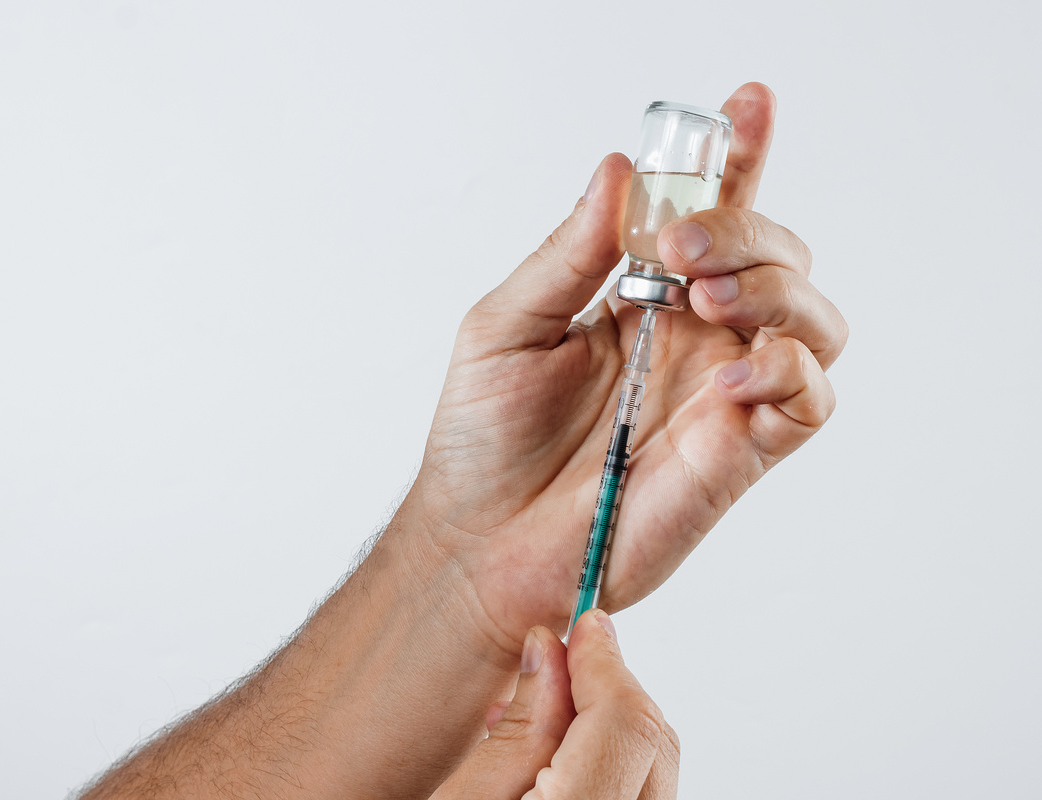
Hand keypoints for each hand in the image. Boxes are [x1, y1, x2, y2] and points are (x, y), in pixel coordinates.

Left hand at [398, 82, 847, 652]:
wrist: (480, 543)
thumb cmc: (483, 441)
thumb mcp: (507, 327)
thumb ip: (568, 255)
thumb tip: (620, 171)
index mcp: (641, 299)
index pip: (709, 215)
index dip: (737, 158)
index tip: (746, 104)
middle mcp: (693, 339)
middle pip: (778, 255)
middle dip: (746, 230)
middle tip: (680, 248)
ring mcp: (721, 396)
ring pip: (815, 319)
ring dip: (777, 290)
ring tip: (705, 300)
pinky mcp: (739, 454)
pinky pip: (808, 399)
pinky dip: (786, 369)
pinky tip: (726, 373)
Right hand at [431, 610, 678, 799]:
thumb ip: (519, 730)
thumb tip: (550, 652)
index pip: (625, 721)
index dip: (603, 661)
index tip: (583, 624)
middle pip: (653, 738)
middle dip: (607, 688)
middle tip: (556, 662)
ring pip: (653, 763)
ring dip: (607, 727)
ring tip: (537, 714)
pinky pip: (641, 792)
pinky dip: (609, 763)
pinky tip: (557, 759)